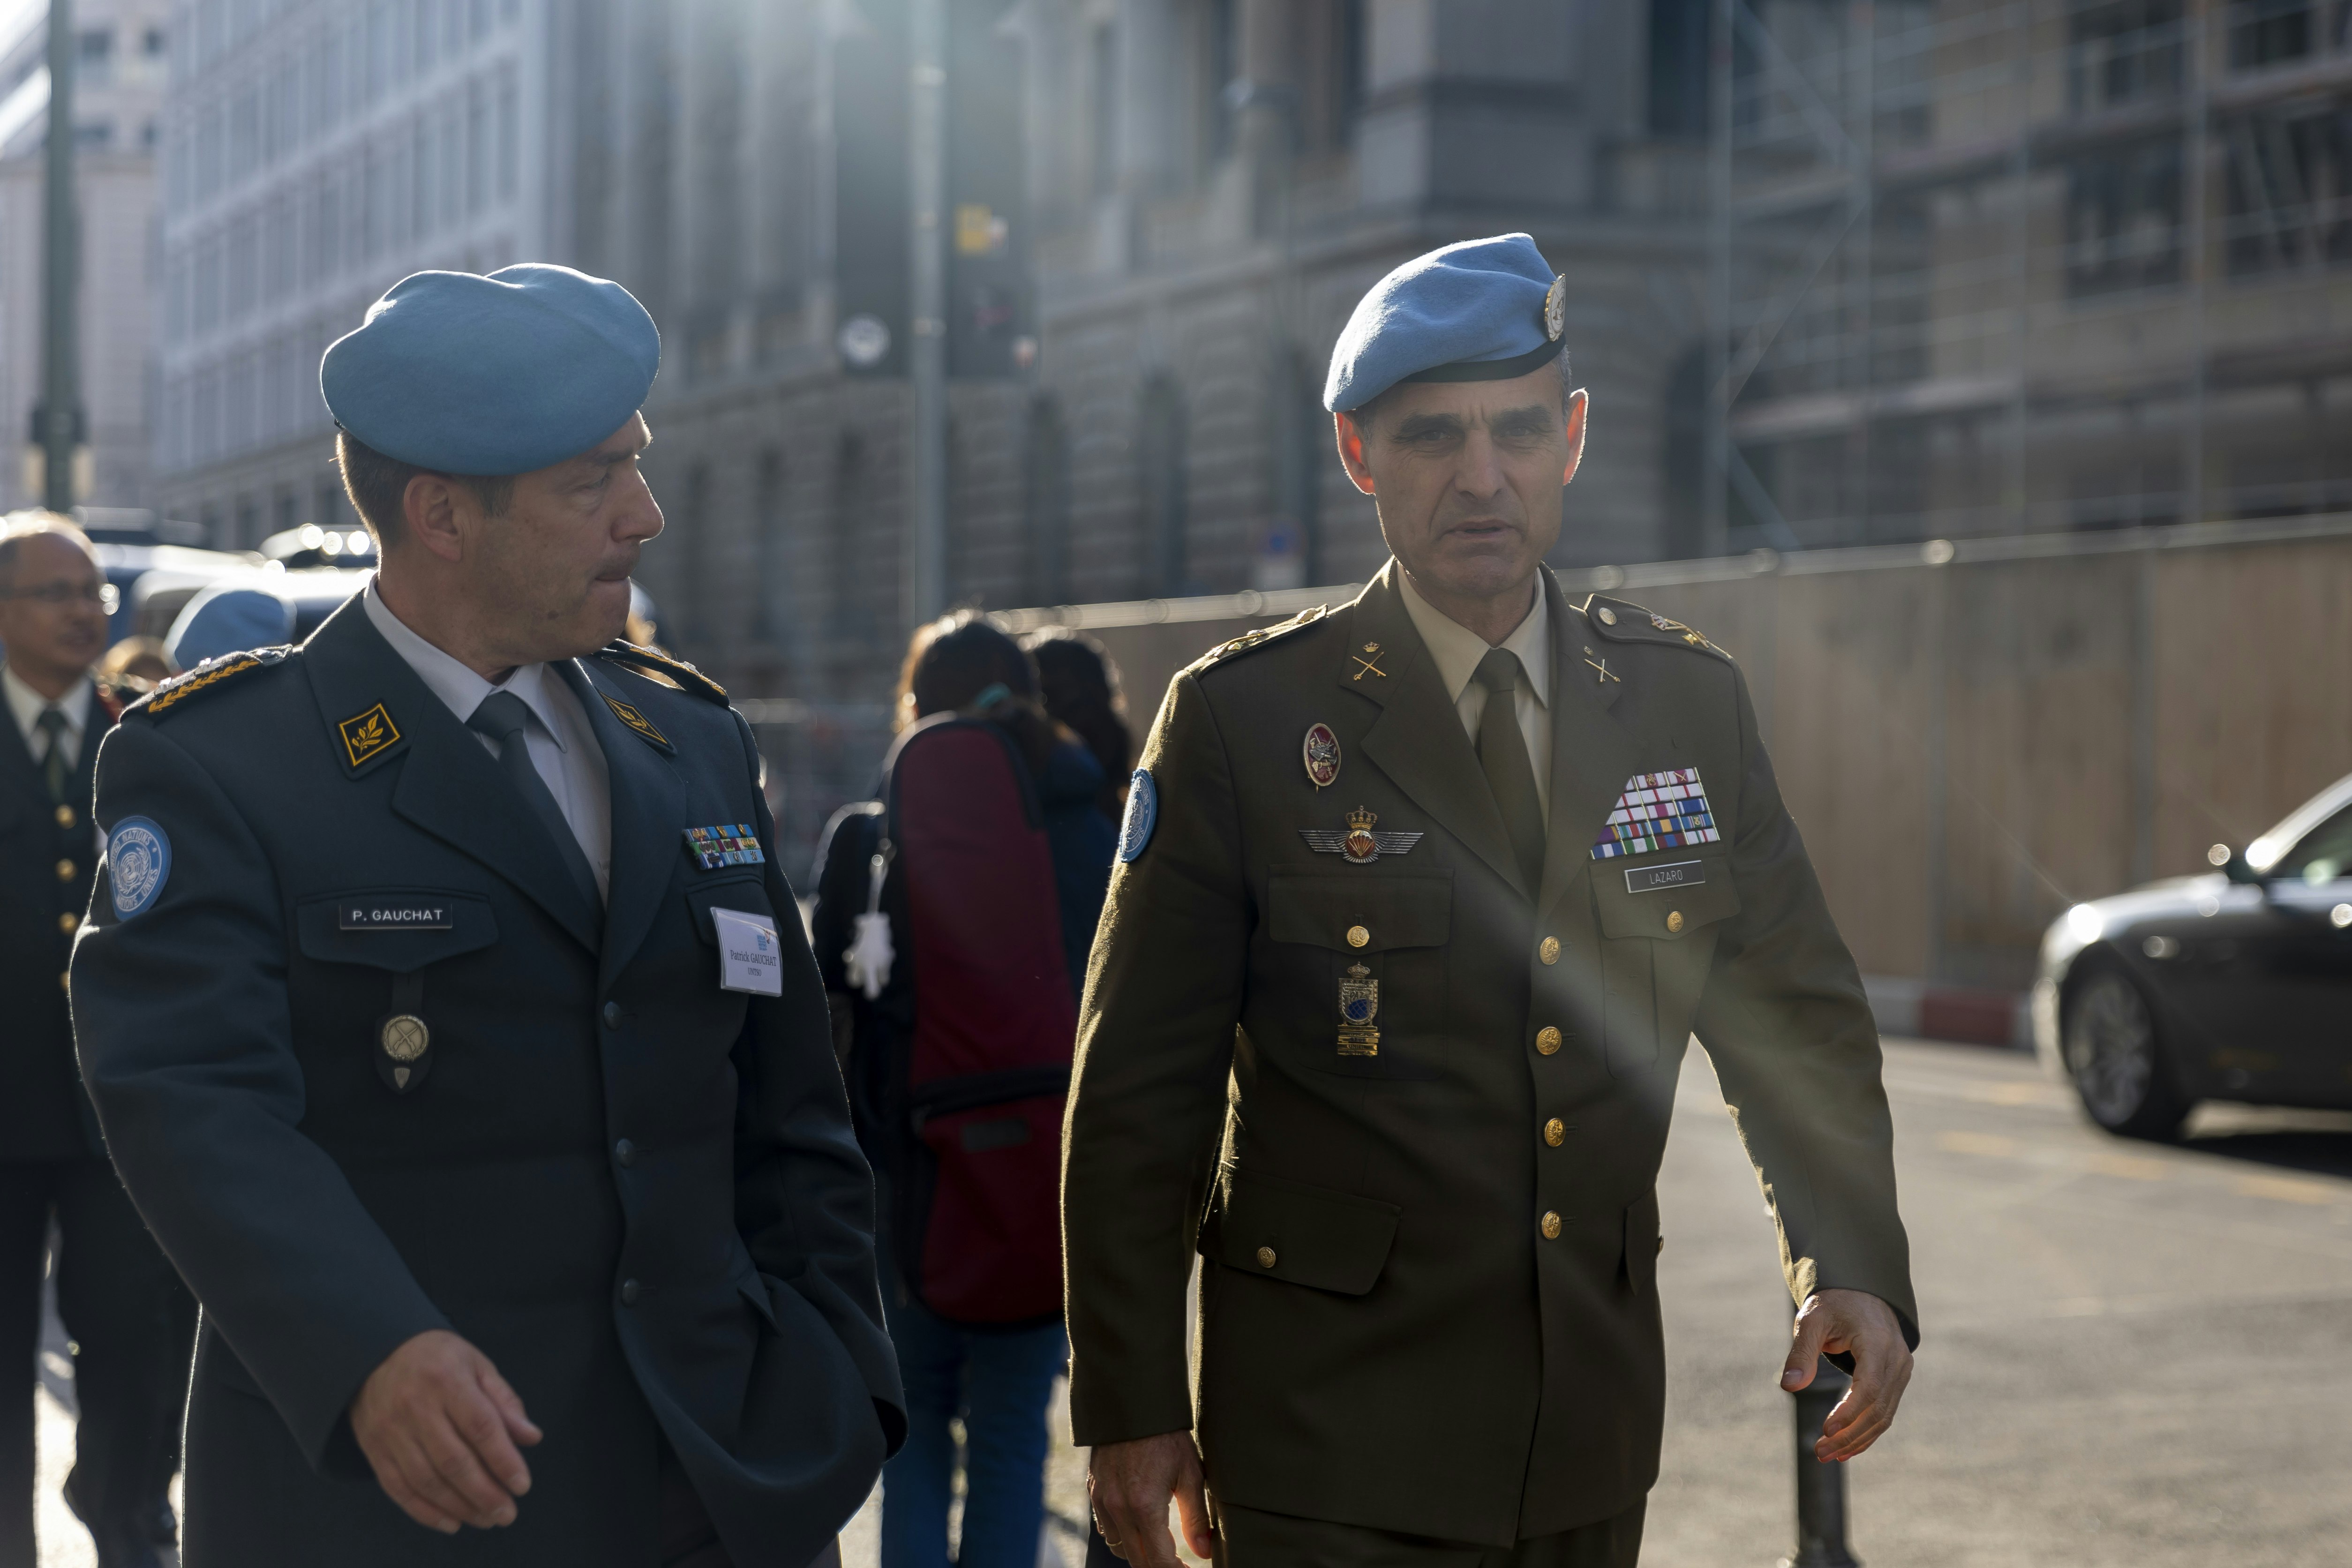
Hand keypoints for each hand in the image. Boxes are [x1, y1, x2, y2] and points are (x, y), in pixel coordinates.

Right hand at [350, 1329, 541, 1532]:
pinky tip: (451, 1522)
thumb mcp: (477, 1366)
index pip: (480, 1427)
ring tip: (486, 1520)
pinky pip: (398, 1488)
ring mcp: (390, 1430)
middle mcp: (415, 1407)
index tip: (522, 1485)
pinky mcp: (373, 1449)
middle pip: (453, 1461)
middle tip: (507, 1514)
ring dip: (459, 1507)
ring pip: (426, 1480)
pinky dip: (424, 1511)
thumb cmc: (438, 1359)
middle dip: (484, 1493)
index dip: (503, 1460)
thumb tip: (532, 1437)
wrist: (374, 1353)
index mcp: (447, 1380)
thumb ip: (504, 1402)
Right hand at [1089, 1430, 1211, 1567]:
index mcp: (1144, 1506)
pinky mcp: (1094, 1490)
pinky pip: (1106, 1528)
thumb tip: (1205, 1552)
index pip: (1158, 1561)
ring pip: (1119, 1547)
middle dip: (1158, 1567)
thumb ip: (1197, 1517)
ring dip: (1139, 1553)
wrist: (1133, 1404)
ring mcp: (1102, 1500)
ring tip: (1160, 1546)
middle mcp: (1118, 1508)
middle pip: (1137, 1560)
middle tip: (1178, 1564)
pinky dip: (1122, 1536)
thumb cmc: (1167, 1437)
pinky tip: (1139, 1527)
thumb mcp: (1190, 1474)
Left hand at [1780, 1288, 1912, 1461]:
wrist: (1862, 1293)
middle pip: (1878, 1408)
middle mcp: (1897, 1359)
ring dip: (1857, 1440)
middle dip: (1849, 1435)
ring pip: (1884, 1416)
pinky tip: (1845, 1449)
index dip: (1849, 1413)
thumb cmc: (1833, 1305)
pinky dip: (1866, 1432)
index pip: (1869, 1387)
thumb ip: (1801, 1352)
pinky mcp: (1897, 1380)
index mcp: (1878, 1342)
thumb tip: (1789, 1386)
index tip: (1825, 1431)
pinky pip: (1885, 1412)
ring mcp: (1901, 1371)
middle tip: (1820, 1452)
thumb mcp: (1812, 1320)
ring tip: (1827, 1455)